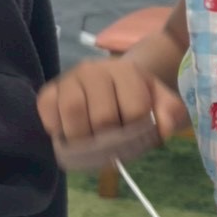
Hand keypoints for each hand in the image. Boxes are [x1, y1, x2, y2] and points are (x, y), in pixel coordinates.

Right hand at [38, 58, 187, 144]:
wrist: (110, 83)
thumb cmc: (137, 97)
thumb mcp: (161, 102)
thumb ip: (170, 113)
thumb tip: (163, 128)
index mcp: (127, 72)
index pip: (135, 110)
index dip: (137, 132)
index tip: (135, 137)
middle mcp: (95, 70)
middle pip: (103, 117)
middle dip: (109, 141)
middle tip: (111, 147)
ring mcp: (69, 78)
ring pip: (73, 113)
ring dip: (82, 138)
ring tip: (89, 145)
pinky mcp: (48, 90)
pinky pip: (47, 112)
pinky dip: (56, 129)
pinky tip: (68, 134)